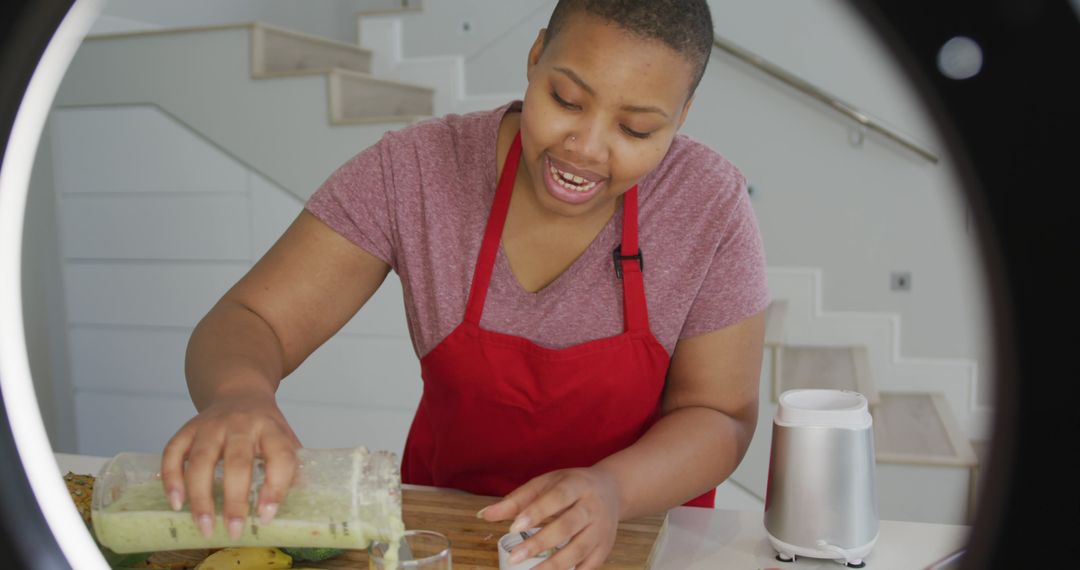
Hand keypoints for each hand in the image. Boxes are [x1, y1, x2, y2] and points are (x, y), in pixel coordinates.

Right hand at [160, 392, 300, 539]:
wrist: (240, 394)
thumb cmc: (264, 427)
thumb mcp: (285, 439)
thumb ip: (288, 468)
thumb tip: (286, 510)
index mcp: (271, 428)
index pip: (279, 456)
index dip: (275, 488)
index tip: (266, 516)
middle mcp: (240, 424)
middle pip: (237, 462)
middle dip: (234, 500)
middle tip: (234, 530)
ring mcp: (210, 425)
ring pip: (201, 460)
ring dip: (201, 497)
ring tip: (204, 525)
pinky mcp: (187, 429)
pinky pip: (173, 453)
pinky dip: (171, 479)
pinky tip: (177, 503)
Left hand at [478, 467, 622, 569]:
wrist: (612, 490)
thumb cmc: (571, 486)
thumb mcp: (545, 484)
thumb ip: (516, 500)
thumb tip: (484, 515)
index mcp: (577, 485)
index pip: (557, 498)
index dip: (536, 512)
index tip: (514, 527)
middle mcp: (593, 507)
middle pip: (568, 526)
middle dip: (540, 543)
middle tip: (514, 558)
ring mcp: (602, 529)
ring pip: (580, 549)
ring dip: (555, 566)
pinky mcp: (605, 547)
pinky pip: (590, 565)